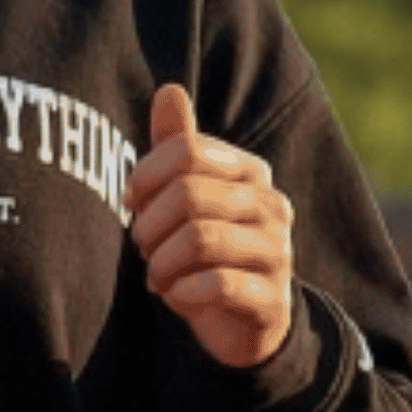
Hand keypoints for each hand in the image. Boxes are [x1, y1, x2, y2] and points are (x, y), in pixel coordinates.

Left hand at [127, 82, 295, 368]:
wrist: (244, 321)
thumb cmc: (207, 249)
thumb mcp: (188, 195)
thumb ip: (178, 145)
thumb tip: (169, 90)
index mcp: (249, 171)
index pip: (186, 150)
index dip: (145, 178)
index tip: (134, 204)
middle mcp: (271, 204)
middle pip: (188, 194)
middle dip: (149, 226)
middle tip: (143, 248)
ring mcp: (277, 251)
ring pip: (199, 239)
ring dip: (161, 263)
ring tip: (156, 276)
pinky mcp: (272, 298)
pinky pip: (219, 284)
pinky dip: (183, 292)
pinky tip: (177, 296)